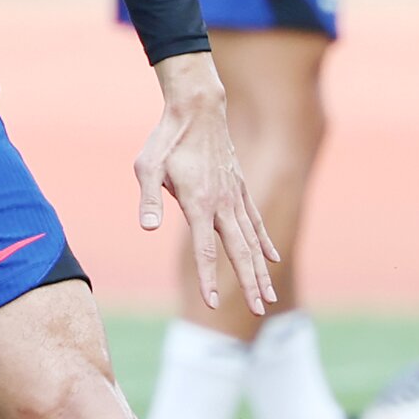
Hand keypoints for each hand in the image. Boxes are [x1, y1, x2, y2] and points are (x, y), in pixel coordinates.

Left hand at [135, 53, 278, 315]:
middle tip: (260, 310)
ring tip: (269, 297)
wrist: (197, 109)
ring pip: (252, 240)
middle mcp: (222, 203)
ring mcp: (235, 196)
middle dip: (248, 283)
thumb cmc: (166, 140)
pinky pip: (255, 221)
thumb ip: (148, 199)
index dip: (207, 278)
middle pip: (239, 251)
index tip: (211, 305)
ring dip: (260, 270)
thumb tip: (146, 228)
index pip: (204, 249)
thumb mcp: (146, 167)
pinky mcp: (240, 189)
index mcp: (198, 202)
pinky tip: (272, 259)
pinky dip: (264, 242)